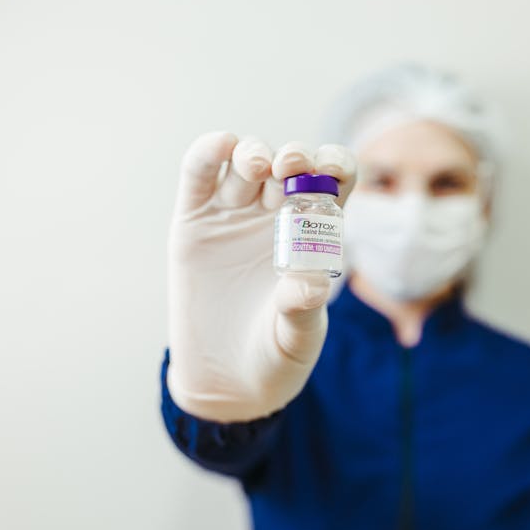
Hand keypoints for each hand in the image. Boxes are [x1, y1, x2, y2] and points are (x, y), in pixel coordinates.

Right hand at [166, 132, 356, 421]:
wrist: (226, 381)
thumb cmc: (274, 356)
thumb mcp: (296, 339)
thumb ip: (302, 311)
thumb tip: (311, 283)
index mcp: (313, 234)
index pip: (333, 182)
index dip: (335, 165)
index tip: (331, 172)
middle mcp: (275, 216)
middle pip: (290, 164)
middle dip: (294, 156)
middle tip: (290, 167)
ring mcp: (233, 214)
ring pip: (245, 161)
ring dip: (254, 152)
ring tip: (257, 167)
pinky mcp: (194, 222)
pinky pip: (199, 175)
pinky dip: (208, 153)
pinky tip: (220, 148)